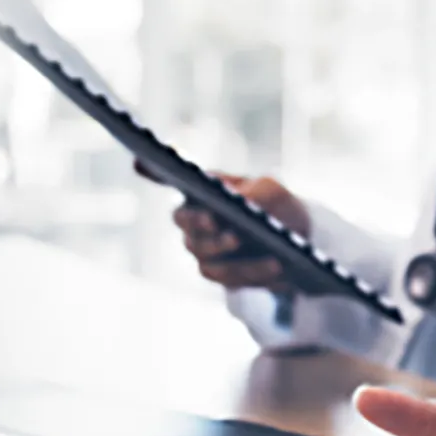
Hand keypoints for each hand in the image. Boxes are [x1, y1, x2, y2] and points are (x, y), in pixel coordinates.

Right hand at [152, 167, 309, 290]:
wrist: (295, 240)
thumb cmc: (276, 205)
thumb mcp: (272, 190)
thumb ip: (257, 192)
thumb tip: (242, 202)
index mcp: (203, 189)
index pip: (170, 177)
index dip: (152, 170)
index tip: (140, 159)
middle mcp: (194, 218)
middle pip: (183, 220)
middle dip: (198, 222)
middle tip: (217, 222)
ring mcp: (202, 247)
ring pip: (202, 252)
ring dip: (227, 250)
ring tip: (255, 247)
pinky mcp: (218, 273)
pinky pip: (226, 275)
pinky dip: (252, 271)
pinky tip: (275, 264)